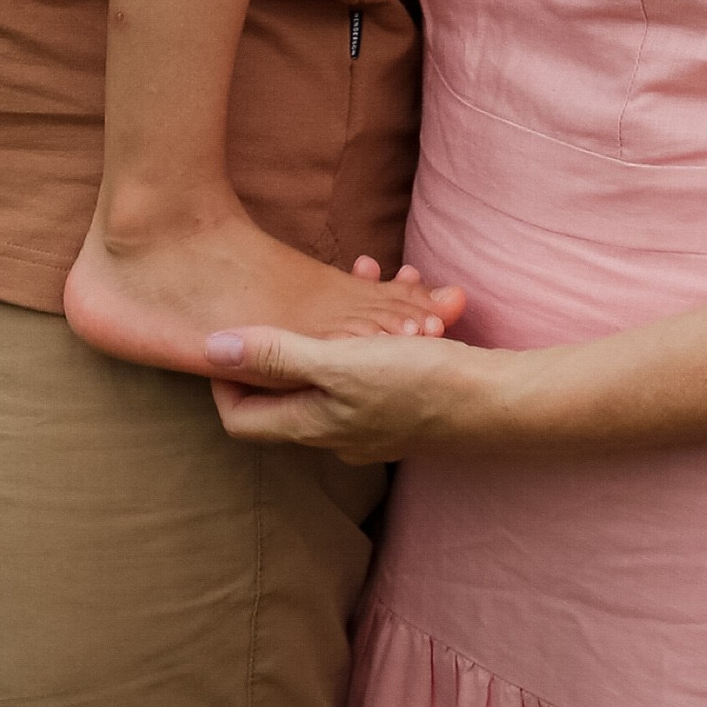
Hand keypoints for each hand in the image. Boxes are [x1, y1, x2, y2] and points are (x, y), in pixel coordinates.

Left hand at [206, 314, 511, 463]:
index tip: (229, 332)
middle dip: (294, 330)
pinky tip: (408, 288)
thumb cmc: (416, 383)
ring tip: (374, 273)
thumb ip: (276, 356)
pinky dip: (380, 325)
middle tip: (307, 288)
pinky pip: (375, 360)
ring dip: (345, 317)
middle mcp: (335, 433)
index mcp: (311, 426)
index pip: (240, 418)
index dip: (223, 378)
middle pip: (289, 385)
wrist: (496, 403)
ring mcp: (370, 422)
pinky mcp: (402, 405)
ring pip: (339, 362)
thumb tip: (210, 348)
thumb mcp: (340, 363)